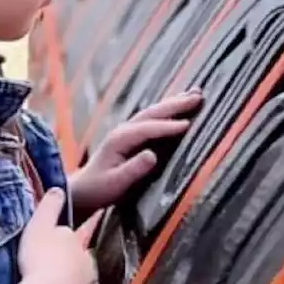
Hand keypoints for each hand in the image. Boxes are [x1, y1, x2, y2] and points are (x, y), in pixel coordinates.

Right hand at [17, 189, 97, 283]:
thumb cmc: (41, 259)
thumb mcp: (39, 226)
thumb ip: (50, 206)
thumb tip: (59, 189)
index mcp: (77, 240)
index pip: (85, 228)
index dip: (90, 223)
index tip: (101, 215)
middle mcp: (87, 261)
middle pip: (82, 256)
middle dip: (73, 258)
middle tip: (58, 262)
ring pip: (80, 279)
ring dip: (70, 280)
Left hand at [70, 89, 202, 215]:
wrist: (84, 189)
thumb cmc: (100, 189)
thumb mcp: (116, 184)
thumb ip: (134, 170)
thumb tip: (153, 155)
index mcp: (120, 140)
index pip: (148, 129)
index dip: (168, 127)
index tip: (188, 125)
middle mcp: (124, 130)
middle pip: (153, 113)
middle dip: (176, 104)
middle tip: (198, 96)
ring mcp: (127, 130)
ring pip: (154, 112)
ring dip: (175, 102)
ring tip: (195, 93)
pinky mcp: (132, 134)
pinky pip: (153, 117)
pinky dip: (169, 109)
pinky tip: (180, 104)